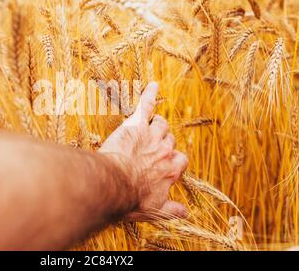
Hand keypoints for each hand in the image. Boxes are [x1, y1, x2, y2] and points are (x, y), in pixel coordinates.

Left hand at [99, 82, 188, 220]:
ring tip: (147, 127)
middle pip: (170, 140)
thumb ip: (172, 210)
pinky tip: (152, 84)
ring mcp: (152, 136)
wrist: (113, 185)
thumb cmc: (130, 198)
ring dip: (157, 125)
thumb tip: (186, 214)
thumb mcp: (155, 211)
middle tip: (149, 148)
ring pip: (161, 124)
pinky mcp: (137, 125)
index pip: (180, 160)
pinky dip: (149, 94)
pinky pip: (146, 105)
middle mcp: (165, 150)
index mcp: (171, 169)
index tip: (165, 164)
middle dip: (162, 143)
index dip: (172, 161)